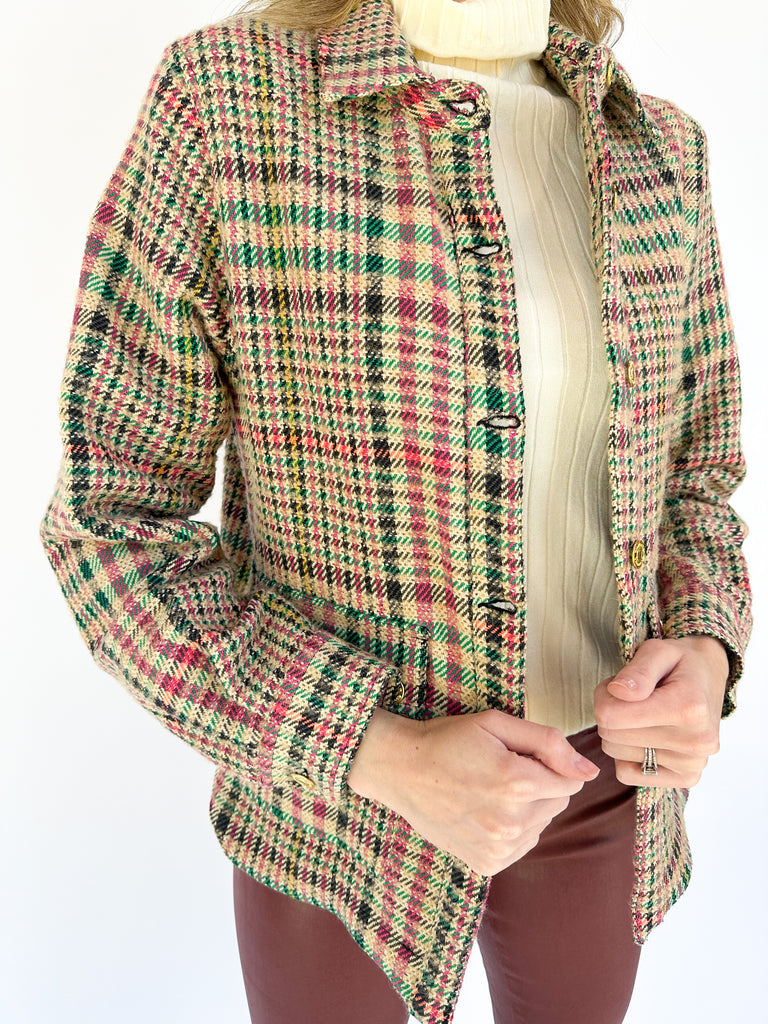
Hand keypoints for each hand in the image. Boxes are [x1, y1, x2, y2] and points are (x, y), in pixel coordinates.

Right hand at [347, 708, 599, 875]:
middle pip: (559, 803)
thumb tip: (589, 771)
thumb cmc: (447, 740)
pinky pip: (522, 844)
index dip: (549, 763)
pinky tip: (483, 811)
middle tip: (499, 769)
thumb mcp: (495, 723)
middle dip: (540, 784)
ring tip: (488, 790)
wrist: (400, 770)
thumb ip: (548, 742)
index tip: (517, 754)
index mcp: (516, 782)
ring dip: (526, 807)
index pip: (571, 779)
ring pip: (542, 824)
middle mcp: (511, 822)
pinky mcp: (487, 864)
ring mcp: (498, 848)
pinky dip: (512, 828)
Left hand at [593, 635, 728, 787]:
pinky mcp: (686, 778)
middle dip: (611, 712)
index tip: (618, 685)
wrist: (710, 677)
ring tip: (640, 713)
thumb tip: (618, 692)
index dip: (604, 695)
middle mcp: (696, 742)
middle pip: (611, 736)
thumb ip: (638, 670)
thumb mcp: (659, 650)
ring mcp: (693, 764)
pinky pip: (627, 774)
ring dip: (619, 732)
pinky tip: (644, 736)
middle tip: (629, 697)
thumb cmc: (680, 663)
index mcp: (689, 708)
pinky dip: (627, 755)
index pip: (611, 715)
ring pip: (615, 754)